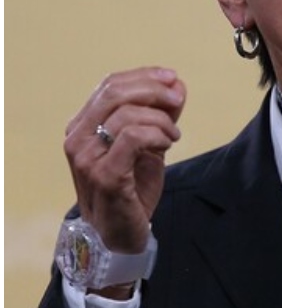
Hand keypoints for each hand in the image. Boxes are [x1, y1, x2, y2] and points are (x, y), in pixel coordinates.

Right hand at [63, 67, 184, 253]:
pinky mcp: (104, 174)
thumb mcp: (148, 142)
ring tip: (173, 136)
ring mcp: (87, 157)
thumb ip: (159, 113)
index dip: (144, 75)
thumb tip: (176, 84)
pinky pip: (134, 137)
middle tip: (178, 100)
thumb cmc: (132, 185)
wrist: (121, 231)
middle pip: (115, 92)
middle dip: (154, 90)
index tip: (172, 78)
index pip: (110, 85)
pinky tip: (166, 144)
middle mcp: (77, 138)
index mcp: (82, 125)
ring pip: (127, 114)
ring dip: (161, 120)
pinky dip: (157, 135)